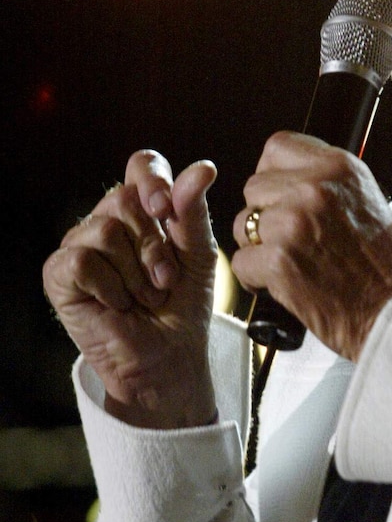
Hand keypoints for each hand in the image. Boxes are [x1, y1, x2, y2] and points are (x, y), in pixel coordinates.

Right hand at [42, 150, 218, 428]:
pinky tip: (118, 304)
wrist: (170, 356)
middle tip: (165, 279)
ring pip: (105, 230)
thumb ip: (194, 211)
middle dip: (154, 244)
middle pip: (124, 198)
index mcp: (143, 209)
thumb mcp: (199, 253)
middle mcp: (107, 220)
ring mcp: (79, 244)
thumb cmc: (184, 303)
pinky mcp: (59, 274)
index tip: (167, 209)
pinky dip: (111, 287)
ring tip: (145, 296)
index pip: (141, 165)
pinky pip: (83, 260)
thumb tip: (202, 168)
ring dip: (137, 273)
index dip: (152, 181)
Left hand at [232, 133, 391, 360]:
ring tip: (287, 261)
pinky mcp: (279, 261)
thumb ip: (323, 180)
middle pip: (254, 187)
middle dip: (264, 214)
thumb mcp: (362, 196)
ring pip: (244, 224)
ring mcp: (294, 223)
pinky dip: (255, 278)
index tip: (280, 195)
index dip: (273, 174)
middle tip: (288, 237)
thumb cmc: (385, 260)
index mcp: (337, 167)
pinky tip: (281, 282)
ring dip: (257, 246)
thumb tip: (281, 175)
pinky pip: (241, 262)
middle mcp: (314, 188)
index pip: (277, 147)